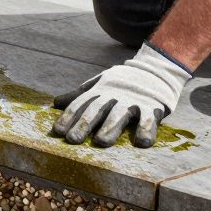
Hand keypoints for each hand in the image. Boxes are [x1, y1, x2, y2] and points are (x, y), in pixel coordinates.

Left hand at [51, 43, 190, 146]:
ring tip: (101, 141)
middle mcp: (114, 95)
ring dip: (110, 127)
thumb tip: (55, 103)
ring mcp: (133, 100)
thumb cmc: (122, 82)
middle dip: (84, 124)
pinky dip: (146, 129)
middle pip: (96, 110)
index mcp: (100, 91)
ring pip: (120, 114)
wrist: (155, 68)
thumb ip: (79, 95)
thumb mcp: (99, 84)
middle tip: (72, 139)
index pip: (81, 104)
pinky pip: (149, 119)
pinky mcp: (152, 106)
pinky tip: (142, 142)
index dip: (68, 117)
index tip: (57, 131)